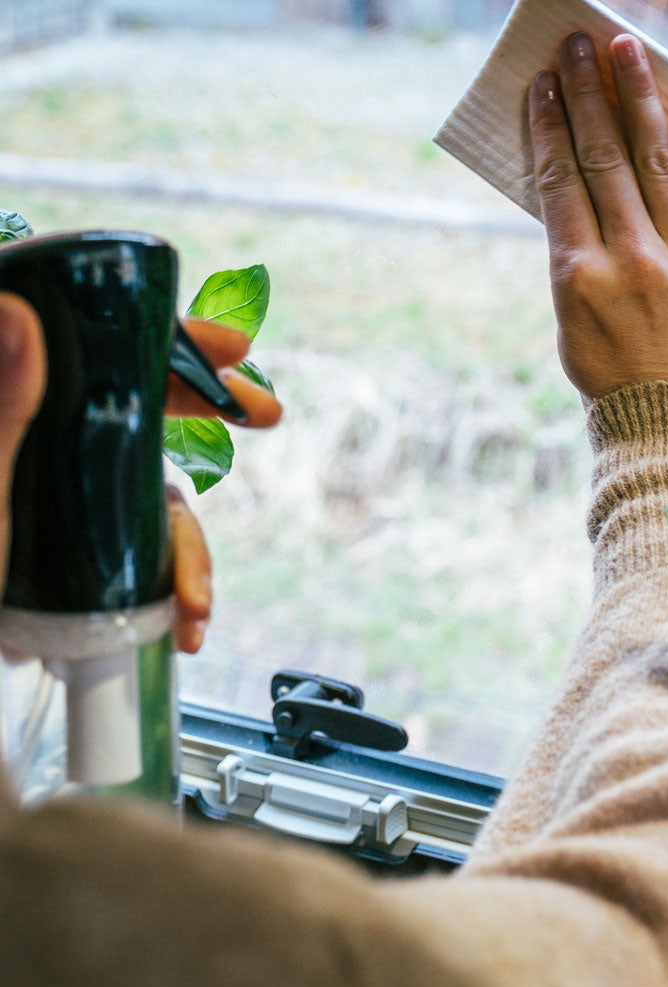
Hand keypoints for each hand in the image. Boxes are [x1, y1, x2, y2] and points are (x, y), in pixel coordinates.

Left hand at [0, 294, 279, 653]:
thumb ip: (0, 408)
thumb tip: (19, 310)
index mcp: (21, 411)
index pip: (93, 346)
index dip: (166, 337)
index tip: (232, 345)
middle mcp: (46, 447)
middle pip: (137, 405)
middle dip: (209, 410)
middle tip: (268, 413)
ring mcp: (62, 499)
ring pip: (145, 491)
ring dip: (189, 545)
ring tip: (199, 607)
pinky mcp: (73, 551)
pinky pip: (137, 549)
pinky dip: (167, 582)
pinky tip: (182, 621)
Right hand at [530, 33, 667, 406]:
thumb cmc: (615, 387)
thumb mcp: (573, 330)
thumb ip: (574, 266)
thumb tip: (577, 207)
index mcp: (577, 280)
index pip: (559, 183)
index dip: (549, 127)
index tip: (542, 85)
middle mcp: (628, 260)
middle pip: (603, 158)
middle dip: (587, 94)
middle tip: (578, 44)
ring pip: (656, 161)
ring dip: (639, 98)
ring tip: (628, 49)